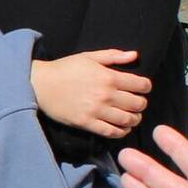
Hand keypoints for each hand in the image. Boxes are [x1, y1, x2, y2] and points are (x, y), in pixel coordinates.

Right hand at [30, 48, 150, 137]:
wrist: (42, 85)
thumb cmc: (66, 68)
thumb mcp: (89, 57)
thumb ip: (113, 56)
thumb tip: (135, 55)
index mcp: (109, 77)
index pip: (140, 85)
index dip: (146, 86)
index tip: (144, 88)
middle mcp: (106, 95)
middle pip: (137, 104)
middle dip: (141, 104)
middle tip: (138, 103)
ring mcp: (97, 111)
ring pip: (127, 120)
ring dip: (134, 119)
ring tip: (132, 116)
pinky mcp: (87, 123)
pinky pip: (111, 132)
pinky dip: (122, 132)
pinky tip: (123, 128)